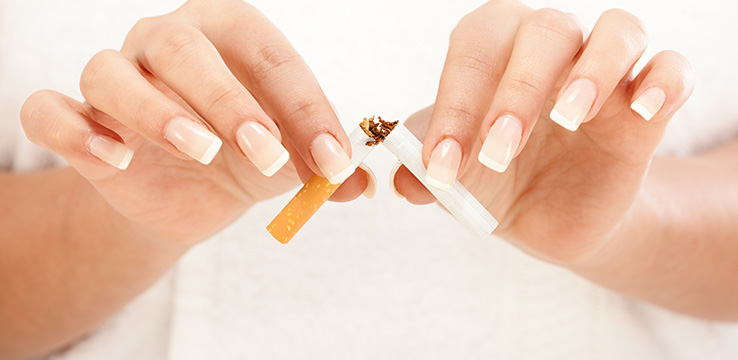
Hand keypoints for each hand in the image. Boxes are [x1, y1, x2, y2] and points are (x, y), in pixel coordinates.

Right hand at [20, 0, 369, 244]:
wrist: (190, 194)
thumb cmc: (243, 159)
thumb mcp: (290, 163)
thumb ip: (325, 168)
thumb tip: (362, 181)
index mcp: (229, 37)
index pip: (267, 54)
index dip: (304, 106)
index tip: (334, 159)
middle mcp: (166, 44)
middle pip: (181, 47)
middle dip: (228, 101)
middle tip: (267, 151)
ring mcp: (116, 77)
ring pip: (111, 72)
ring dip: (154, 112)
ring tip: (200, 152)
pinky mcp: (76, 121)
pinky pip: (50, 111)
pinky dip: (74, 131)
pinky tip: (114, 158)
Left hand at [394, 1, 693, 262]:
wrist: (549, 216)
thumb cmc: (495, 181)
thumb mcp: (457, 182)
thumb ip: (427, 174)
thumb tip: (401, 180)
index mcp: (495, 55)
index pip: (476, 48)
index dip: (455, 100)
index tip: (441, 165)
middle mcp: (551, 50)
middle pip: (545, 30)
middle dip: (518, 91)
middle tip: (498, 152)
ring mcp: (605, 73)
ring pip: (617, 30)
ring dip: (593, 70)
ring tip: (569, 117)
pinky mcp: (648, 107)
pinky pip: (672, 69)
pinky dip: (664, 82)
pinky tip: (642, 112)